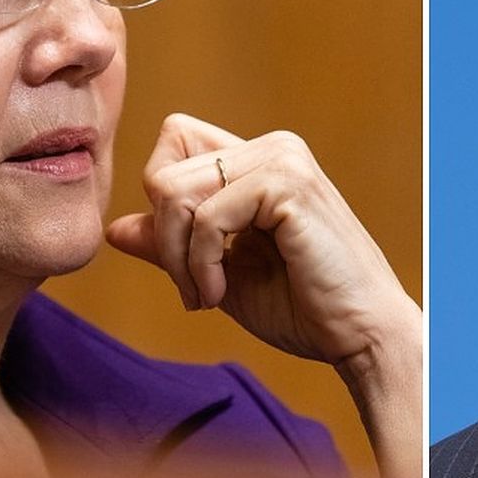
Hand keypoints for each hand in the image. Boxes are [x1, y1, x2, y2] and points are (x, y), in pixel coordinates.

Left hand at [105, 113, 421, 477]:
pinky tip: (222, 294)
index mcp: (259, 159)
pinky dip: (201, 264)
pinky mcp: (287, 185)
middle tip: (193, 290)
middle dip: (164, 240)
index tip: (184, 261)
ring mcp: (281, 160)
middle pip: (164, 171)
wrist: (361, 337)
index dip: (164, 198)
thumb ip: (172, 246)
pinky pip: (205, 216)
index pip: (174, 140)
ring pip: (174, 190)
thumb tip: (116, 228)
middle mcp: (272, 147)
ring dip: (178, 257)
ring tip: (207, 296)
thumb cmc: (303, 308)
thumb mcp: (221, 274)